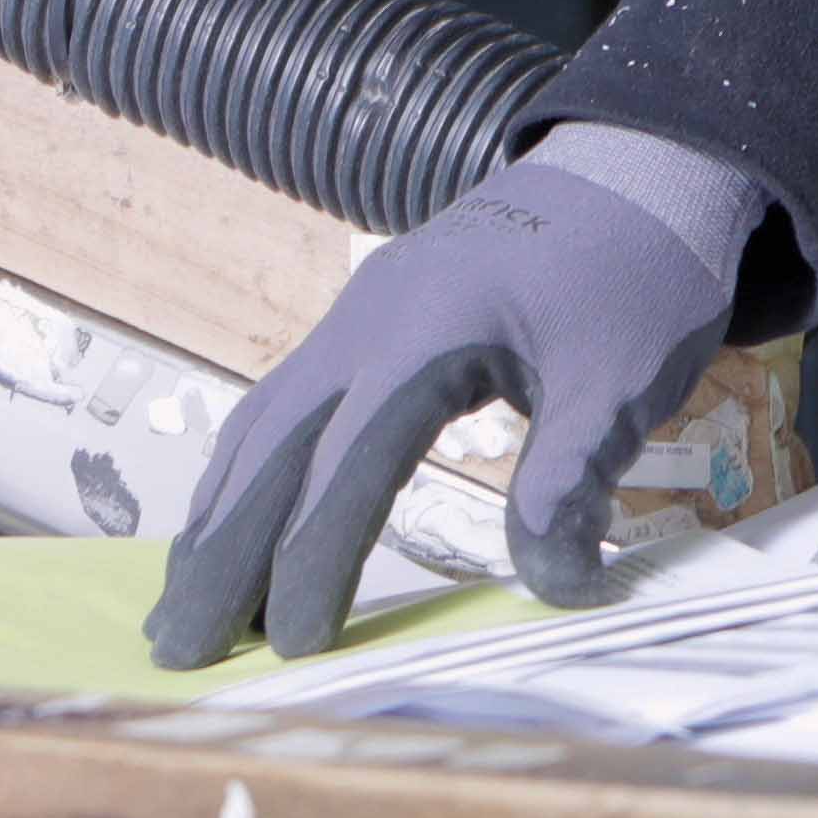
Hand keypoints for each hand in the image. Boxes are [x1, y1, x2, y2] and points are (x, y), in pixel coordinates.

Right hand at [146, 137, 754, 664]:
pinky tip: (226, 524)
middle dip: (224, 552)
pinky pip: (283, 403)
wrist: (639, 165)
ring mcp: (356, 316)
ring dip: (218, 516)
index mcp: (427, 332)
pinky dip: (245, 472)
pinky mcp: (365, 321)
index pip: (349, 462)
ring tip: (181, 611)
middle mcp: (366, 321)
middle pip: (272, 447)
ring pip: (262, 424)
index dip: (315, 557)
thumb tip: (554, 585)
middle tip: (178, 652)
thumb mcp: (625, 377)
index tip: (298, 644)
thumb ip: (575, 475)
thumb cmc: (637, 271)